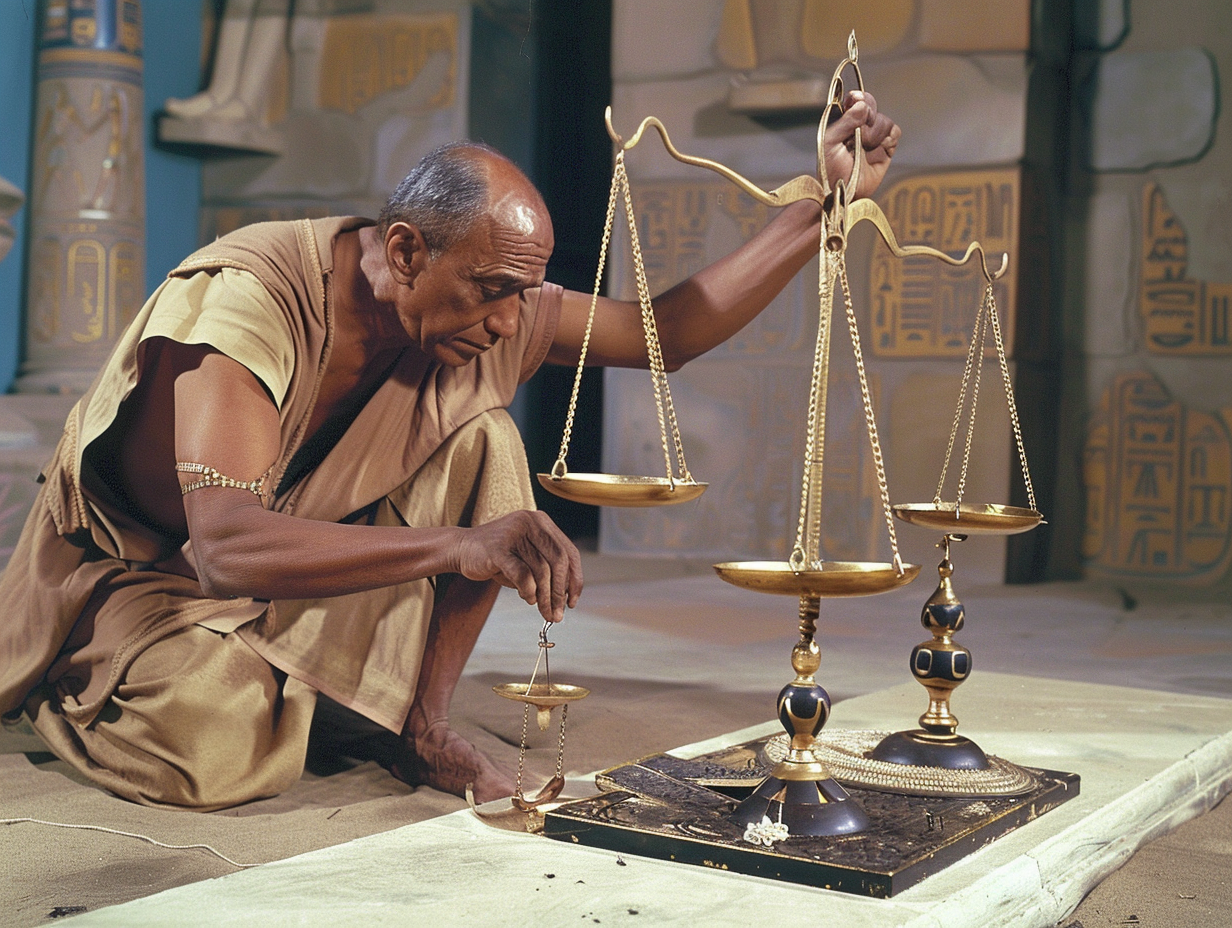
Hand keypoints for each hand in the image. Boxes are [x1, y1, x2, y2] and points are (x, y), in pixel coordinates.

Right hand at [452, 510, 583, 622]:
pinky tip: (527, 599)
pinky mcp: (498, 548)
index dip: (575, 579)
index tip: (573, 601)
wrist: (461, 549)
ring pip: (541, 571)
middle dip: (559, 592)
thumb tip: (565, 597)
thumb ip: (547, 571)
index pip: (569, 552)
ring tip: (543, 611)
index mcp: (541, 522)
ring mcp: (514, 533)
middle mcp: (530, 522)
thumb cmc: (498, 558)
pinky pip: (522, 575)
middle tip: (558, 614)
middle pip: (558, 561)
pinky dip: (528, 591)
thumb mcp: (527, 559)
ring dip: (544, 597)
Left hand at [822, 90, 900, 199]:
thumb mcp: (830, 143)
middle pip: (871, 105)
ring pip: (884, 120)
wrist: (844, 194)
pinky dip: (889, 138)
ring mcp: (873, 137)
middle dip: (869, 114)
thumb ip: (845, 122)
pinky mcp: (886, 148)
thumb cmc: (831, 170)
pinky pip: (895, 133)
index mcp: (842, 123)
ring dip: (875, 133)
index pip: (854, 100)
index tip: (856, 98)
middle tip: (861, 130)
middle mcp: (858, 128)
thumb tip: (861, 103)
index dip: (858, 97)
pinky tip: (879, 148)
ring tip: (865, 148)